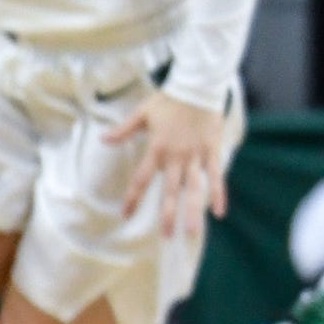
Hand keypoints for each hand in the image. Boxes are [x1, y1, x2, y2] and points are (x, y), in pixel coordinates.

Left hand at [105, 92, 229, 238]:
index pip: (142, 179)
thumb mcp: (142, 113)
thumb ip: (124, 130)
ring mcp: (196, 155)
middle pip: (170, 190)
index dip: (134, 198)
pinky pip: (216, 175)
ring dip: (193, 210)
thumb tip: (103, 139)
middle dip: (168, 215)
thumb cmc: (168, 100)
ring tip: (192, 231)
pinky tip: (219, 212)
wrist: (197, 86)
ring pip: (194, 188)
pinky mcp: (212, 151)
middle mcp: (176, 157)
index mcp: (157, 149)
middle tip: (167, 236)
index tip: (126, 215)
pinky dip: (218, 193)